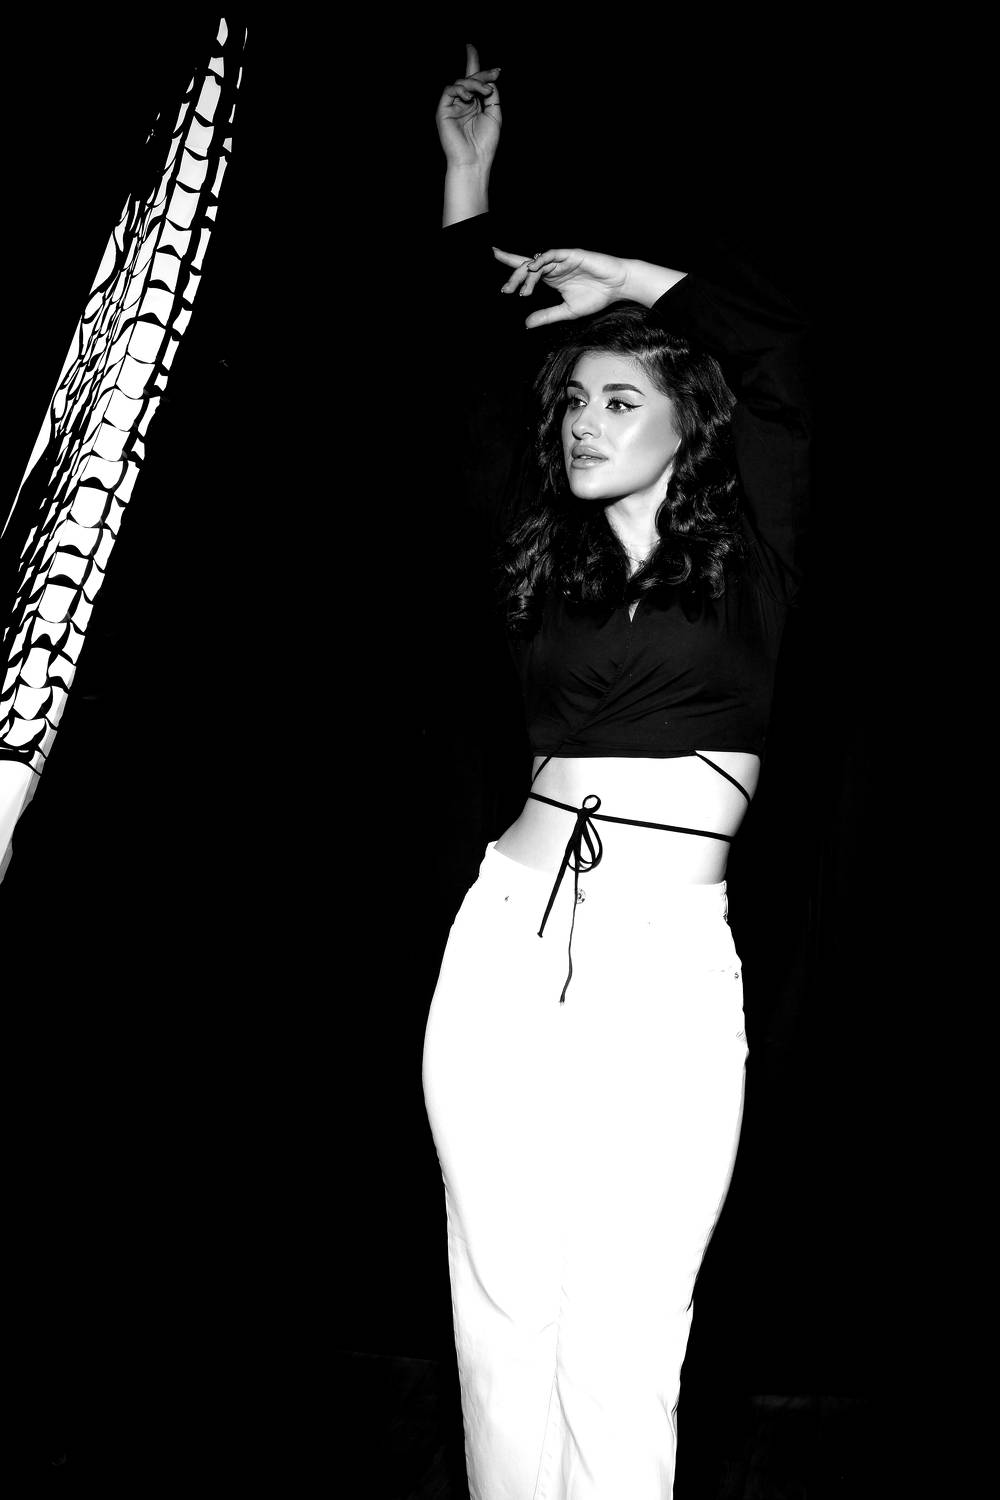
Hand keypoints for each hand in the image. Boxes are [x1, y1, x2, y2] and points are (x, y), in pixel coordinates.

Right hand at [436, 44, 501, 170]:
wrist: (474, 160)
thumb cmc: (485, 143)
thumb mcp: (494, 113)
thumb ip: (492, 95)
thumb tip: (489, 78)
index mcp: (474, 104)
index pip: (473, 80)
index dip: (473, 63)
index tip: (471, 47)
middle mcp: (463, 103)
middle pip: (469, 78)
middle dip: (482, 73)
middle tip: (495, 74)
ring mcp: (452, 106)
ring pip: (461, 82)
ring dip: (475, 83)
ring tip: (485, 92)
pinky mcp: (443, 110)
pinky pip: (449, 90)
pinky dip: (460, 89)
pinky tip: (469, 97)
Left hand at [493, 247, 629, 328]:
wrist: (618, 287)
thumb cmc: (596, 296)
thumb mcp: (567, 311)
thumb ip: (547, 315)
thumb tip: (526, 324)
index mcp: (551, 278)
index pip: (527, 272)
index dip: (512, 271)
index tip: (498, 277)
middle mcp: (553, 267)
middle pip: (527, 267)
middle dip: (513, 277)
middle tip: (505, 290)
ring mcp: (561, 260)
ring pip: (537, 263)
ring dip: (526, 276)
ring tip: (520, 290)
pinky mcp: (571, 254)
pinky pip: (552, 254)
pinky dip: (541, 260)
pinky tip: (533, 268)